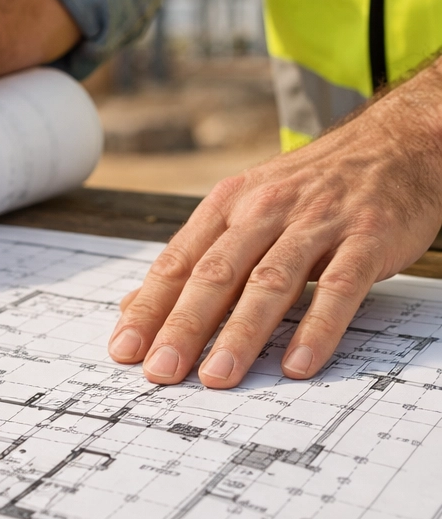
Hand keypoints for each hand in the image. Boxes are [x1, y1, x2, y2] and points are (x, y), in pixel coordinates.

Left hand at [107, 66, 441, 387]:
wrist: (395, 143)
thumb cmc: (309, 188)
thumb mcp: (243, 209)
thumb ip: (194, 259)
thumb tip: (132, 305)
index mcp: (228, 205)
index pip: (177, 262)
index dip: (148, 307)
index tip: (124, 350)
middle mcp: (265, 210)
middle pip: (215, 274)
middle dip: (183, 326)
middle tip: (160, 370)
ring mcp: (317, 223)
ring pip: (271, 282)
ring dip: (241, 333)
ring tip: (217, 376)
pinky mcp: (367, 237)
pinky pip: (339, 287)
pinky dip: (317, 327)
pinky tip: (296, 364)